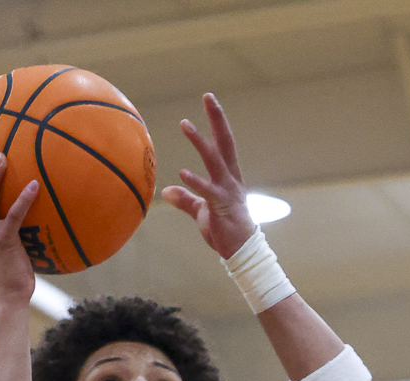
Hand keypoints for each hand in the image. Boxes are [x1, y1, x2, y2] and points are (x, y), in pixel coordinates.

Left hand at [163, 94, 254, 260]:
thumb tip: (166, 191)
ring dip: (200, 141)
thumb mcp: (203, 213)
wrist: (243, 254)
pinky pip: (207, 191)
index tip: (210, 101)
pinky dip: (195, 182)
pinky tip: (182, 173)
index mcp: (229, 178)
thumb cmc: (226, 233)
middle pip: (225, 143)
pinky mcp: (221, 207)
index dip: (217, 122)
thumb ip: (186, 200)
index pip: (224, 144)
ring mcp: (227, 192)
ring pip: (214, 160)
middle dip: (217, 119)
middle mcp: (230, 180)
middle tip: (209, 96)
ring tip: (185, 123)